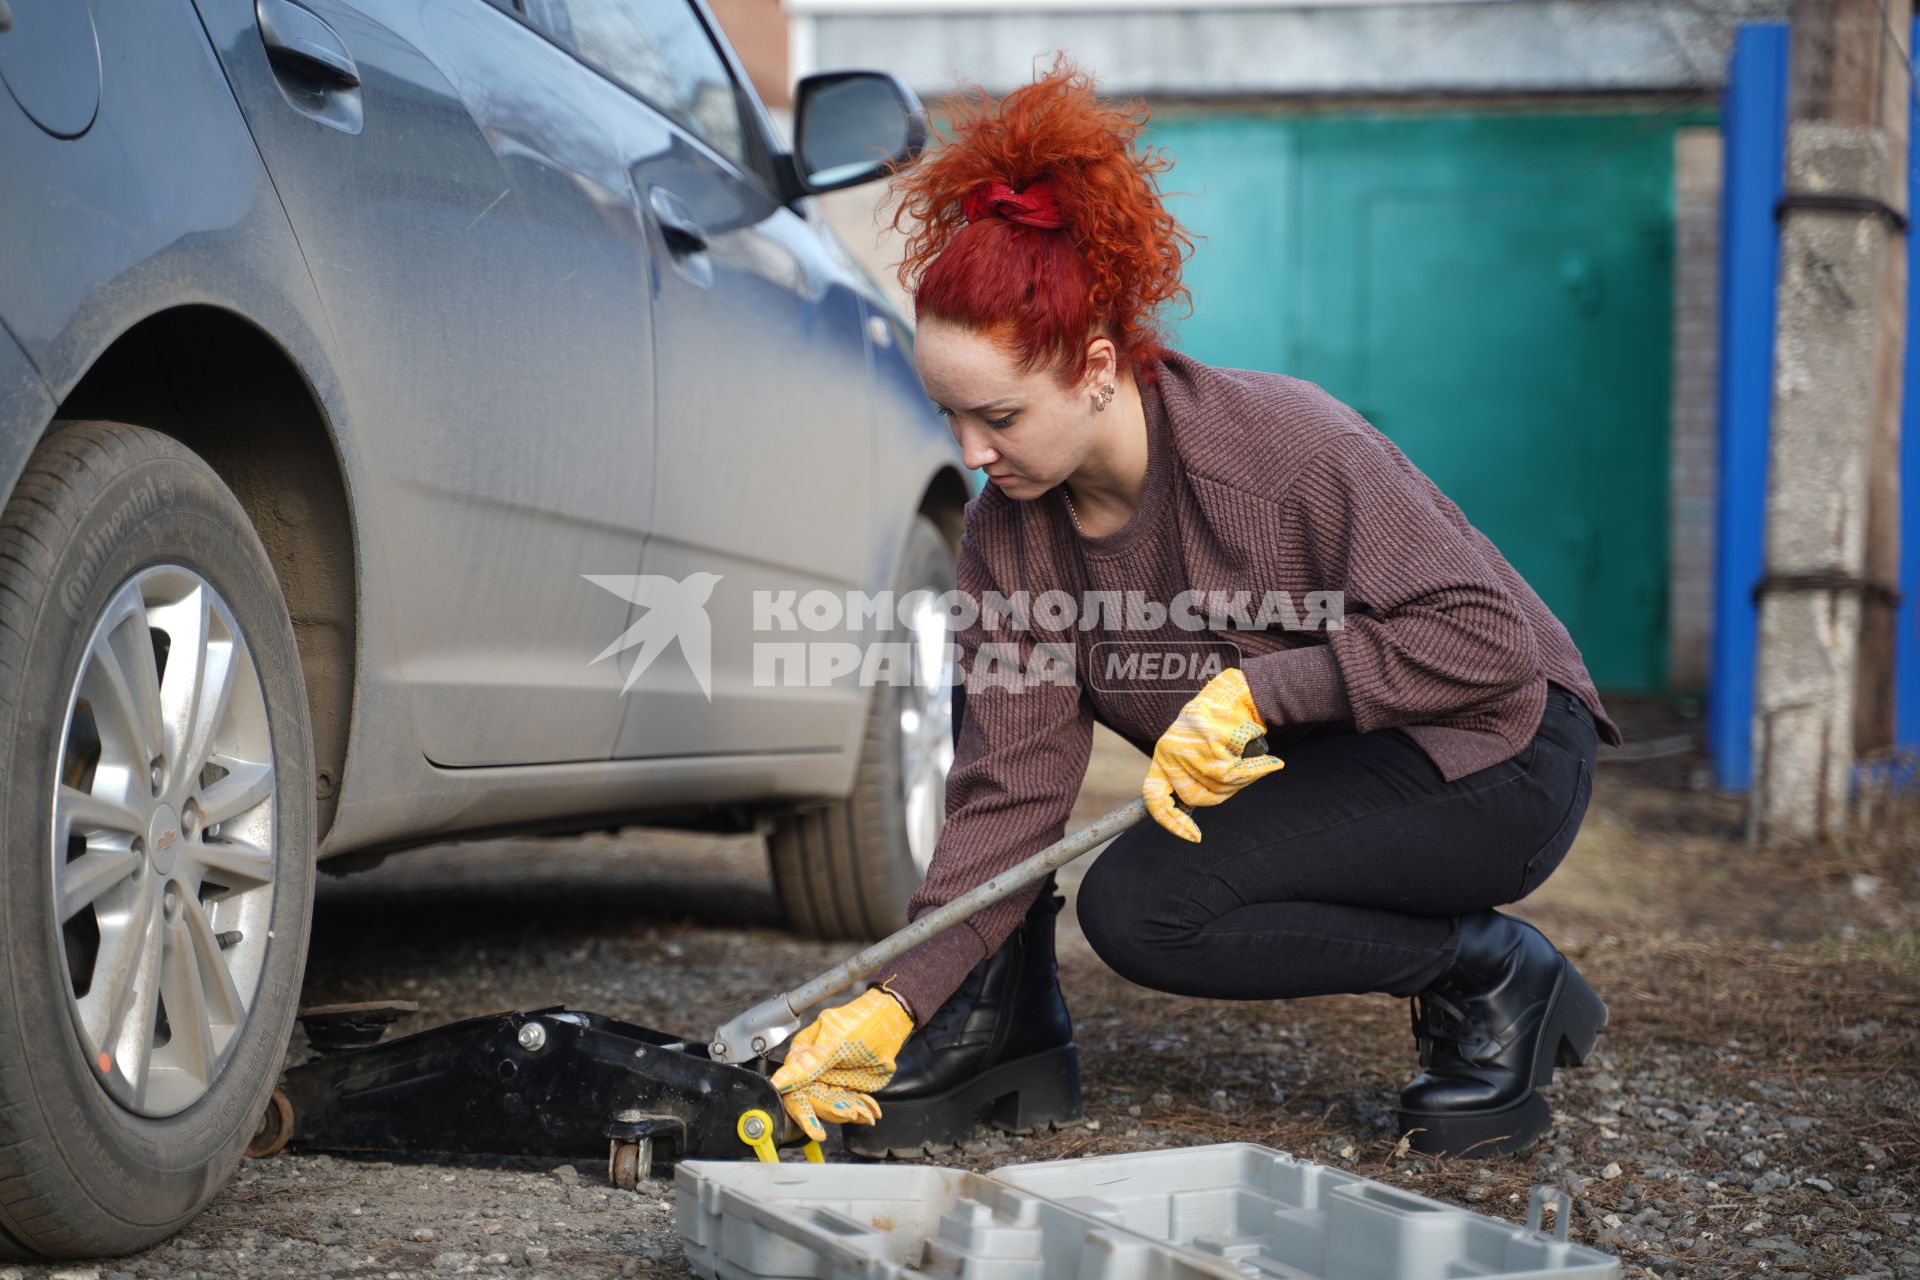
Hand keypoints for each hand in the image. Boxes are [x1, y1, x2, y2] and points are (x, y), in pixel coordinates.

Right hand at [768, 988, 913, 1142]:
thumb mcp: (833, 1044)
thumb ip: (806, 1066)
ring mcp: (833, 1079)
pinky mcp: (850, 1087)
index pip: (793, 1090)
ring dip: (850, 1110)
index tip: (814, 1128)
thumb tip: (777, 1082)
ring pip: (835, 1106)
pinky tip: (871, 1111)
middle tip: (848, 1112)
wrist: (892, 1021)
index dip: (803, 1112)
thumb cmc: (860, 1023)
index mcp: (803, 1056)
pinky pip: (853, 1104)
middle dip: (832, 1110)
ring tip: (864, 1111)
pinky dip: (863, 1109)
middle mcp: (815, 1070)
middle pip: (814, 1102)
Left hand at [1143, 667, 1283, 842]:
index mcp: (1162, 756)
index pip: (1154, 798)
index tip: (1194, 837)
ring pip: (1221, 784)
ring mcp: (1189, 745)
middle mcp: (1170, 751)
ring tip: (1256, 761)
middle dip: (1227, 791)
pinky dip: (1258, 768)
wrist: (1238, 691)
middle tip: (1244, 774)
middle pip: (1199, 797)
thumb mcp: (1195, 749)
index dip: (1171, 823)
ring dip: (1245, 777)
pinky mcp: (1212, 737)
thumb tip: (1190, 812)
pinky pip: (1237, 770)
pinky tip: (1269, 760)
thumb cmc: (1219, 724)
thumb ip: (1192, 776)